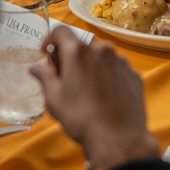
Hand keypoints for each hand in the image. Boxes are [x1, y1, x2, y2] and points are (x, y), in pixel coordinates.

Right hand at [31, 27, 159, 169]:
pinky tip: (105, 96)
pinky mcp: (134, 74)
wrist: (119, 139)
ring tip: (87, 89)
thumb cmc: (81, 118)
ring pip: (101, 56)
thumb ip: (45, 78)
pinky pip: (116, 68)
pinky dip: (108, 75)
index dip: (50, 39)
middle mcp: (102, 49)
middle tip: (65, 76)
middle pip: (82, 44)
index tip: (46, 53)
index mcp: (78, 52)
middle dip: (71, 56)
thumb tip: (35, 68)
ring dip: (91, 65)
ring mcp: (122, 61)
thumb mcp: (55, 99)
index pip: (61, 31)